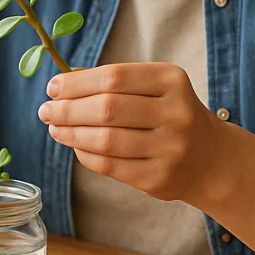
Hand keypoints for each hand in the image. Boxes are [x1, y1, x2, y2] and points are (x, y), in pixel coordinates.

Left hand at [39, 63, 225, 203]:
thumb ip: (113, 82)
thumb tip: (63, 83)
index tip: (52, 87)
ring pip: (105, 140)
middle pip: (107, 109)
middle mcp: (176, 113)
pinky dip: (85, 154)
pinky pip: (109, 165)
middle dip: (68, 109)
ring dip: (71, 134)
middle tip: (46, 111)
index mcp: (172, 80)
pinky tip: (75, 145)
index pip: (114, 77)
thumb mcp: (154, 87)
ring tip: (55, 128)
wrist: (209, 157)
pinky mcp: (159, 178)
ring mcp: (170, 148)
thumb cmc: (169, 114)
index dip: (77, 83)